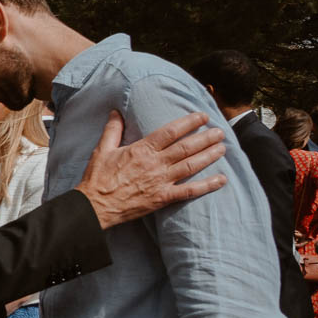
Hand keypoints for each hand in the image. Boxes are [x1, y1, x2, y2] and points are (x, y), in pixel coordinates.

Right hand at [75, 112, 226, 228]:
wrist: (95, 206)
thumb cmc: (97, 178)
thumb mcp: (101, 150)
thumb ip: (112, 130)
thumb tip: (117, 112)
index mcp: (141, 150)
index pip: (170, 132)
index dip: (188, 122)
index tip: (202, 116)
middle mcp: (155, 164)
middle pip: (186, 147)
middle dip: (205, 138)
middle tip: (220, 131)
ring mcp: (160, 182)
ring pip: (191, 165)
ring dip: (209, 156)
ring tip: (223, 148)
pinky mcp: (162, 198)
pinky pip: (189, 191)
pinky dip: (207, 186)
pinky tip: (221, 180)